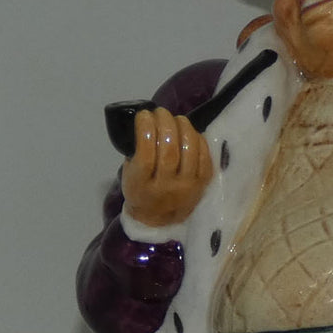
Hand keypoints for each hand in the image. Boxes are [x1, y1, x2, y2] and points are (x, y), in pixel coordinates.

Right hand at [120, 107, 212, 226]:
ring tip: (176, 119)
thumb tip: (148, 123)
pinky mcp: (203, 184)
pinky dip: (197, 139)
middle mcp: (166, 188)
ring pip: (189, 151)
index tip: (144, 115)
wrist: (158, 220)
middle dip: (165, 124)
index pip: (146, 154)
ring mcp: (188, 187)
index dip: (146, 129)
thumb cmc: (140, 191)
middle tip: (161, 112)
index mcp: (142, 186)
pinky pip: (204, 156)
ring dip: (183, 127)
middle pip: (170, 150)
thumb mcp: (129, 175)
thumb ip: (135, 152)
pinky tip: (189, 131)